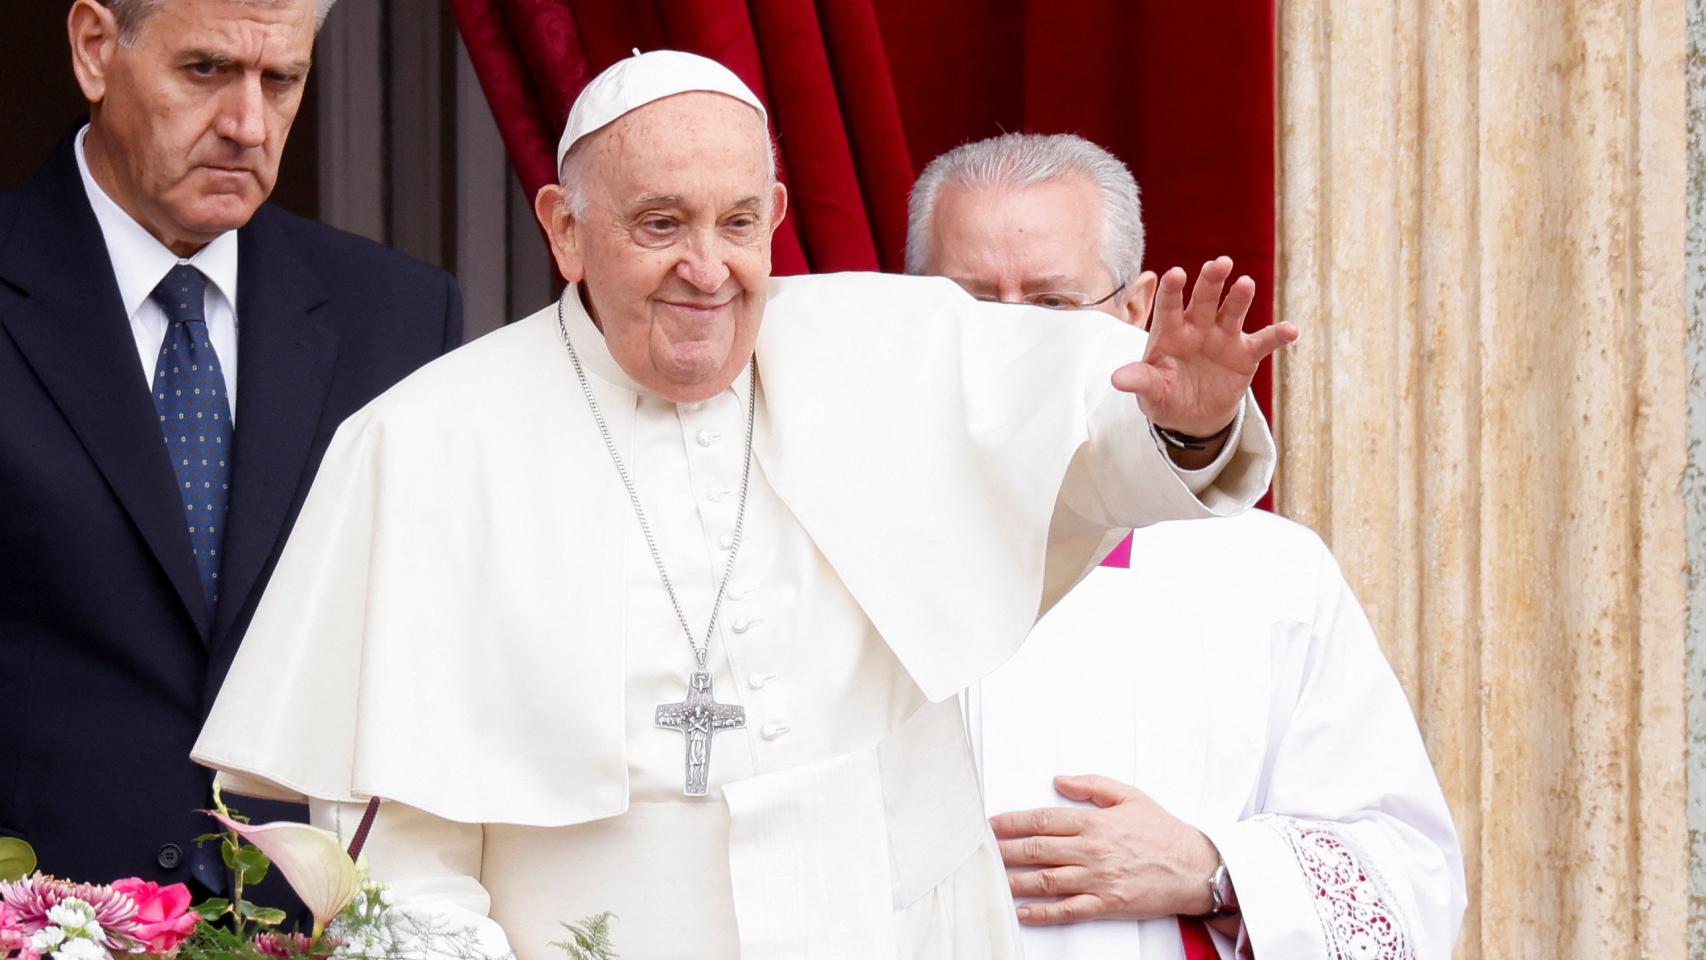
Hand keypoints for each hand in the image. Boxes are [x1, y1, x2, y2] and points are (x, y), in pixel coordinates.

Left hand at [990, 774, 1220, 924]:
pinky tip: (1023, 911)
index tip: (992, 824)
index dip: (1013, 822)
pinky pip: (1067, 910)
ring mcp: (1098, 879)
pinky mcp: (1107, 904)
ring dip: (1015, 880)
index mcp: (1095, 823)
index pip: (1043, 820)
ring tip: (994, 878)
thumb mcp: (1130, 796)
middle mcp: (1092, 851)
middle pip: (1037, 849)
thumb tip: (1059, 780)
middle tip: (983, 850)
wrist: (1195, 867)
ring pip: (1046, 880)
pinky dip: (1042, 912)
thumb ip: (1092, 786)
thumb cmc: (1164, 832)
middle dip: (1005, 850)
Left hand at [1112, 257, 1297, 437]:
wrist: (1192, 415)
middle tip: (1219, 263)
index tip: (1176, 274)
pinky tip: (1291, 330)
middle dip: (1211, 281)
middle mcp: (1198, 327)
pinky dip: (1276, 335)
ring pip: (1233, 311)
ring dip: (1240, 297)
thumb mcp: (1151, 391)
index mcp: (1170, 331)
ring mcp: (1223, 337)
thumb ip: (1139, 380)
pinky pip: (1263, 341)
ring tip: (1246, 284)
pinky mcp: (1245, 353)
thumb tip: (1116, 379)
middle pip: (1204, 298)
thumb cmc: (1166, 395)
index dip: (1172, 290)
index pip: (1169, 306)